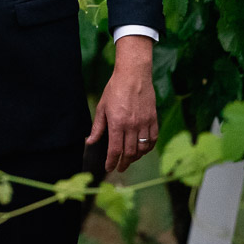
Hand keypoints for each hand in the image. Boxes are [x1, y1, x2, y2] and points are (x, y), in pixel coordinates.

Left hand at [86, 35, 156, 172]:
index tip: (109, 168)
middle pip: (129, 153)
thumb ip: (98, 127)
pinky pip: (153, 140)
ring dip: (136, 157)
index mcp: (117, 123)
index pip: (115, 150)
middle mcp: (132, 126)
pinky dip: (148, 148)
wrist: (133, 75)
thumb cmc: (115, 89)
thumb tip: (90, 141)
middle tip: (120, 168)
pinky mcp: (153, 119)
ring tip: (130, 159)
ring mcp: (144, 123)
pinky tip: (143, 150)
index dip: (112, 162)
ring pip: (142, 149)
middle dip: (124, 163)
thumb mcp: (102, 107)